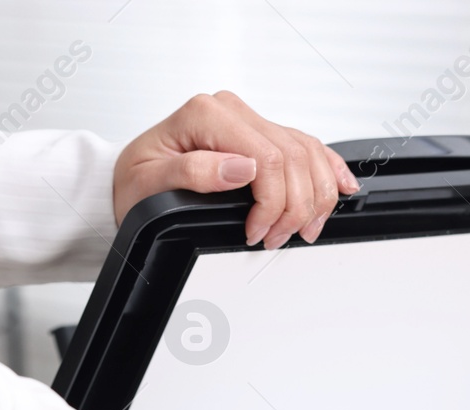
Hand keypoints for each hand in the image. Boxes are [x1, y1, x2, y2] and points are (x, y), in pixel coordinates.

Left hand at [112, 91, 359, 247]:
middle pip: (292, 157)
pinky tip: (343, 187)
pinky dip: (330, 168)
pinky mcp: (261, 134)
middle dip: (294, 207)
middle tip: (274, 238)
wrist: (127, 180)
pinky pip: (308, 145)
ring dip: (316, 196)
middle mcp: (231, 111)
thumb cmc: (135, 181)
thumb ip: (194, 171)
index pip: (266, 158)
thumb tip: (240, 169)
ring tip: (302, 229)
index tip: (256, 232)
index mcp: (207, 114)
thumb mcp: (150, 182)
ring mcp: (249, 120)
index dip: (272, 203)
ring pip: (307, 153)